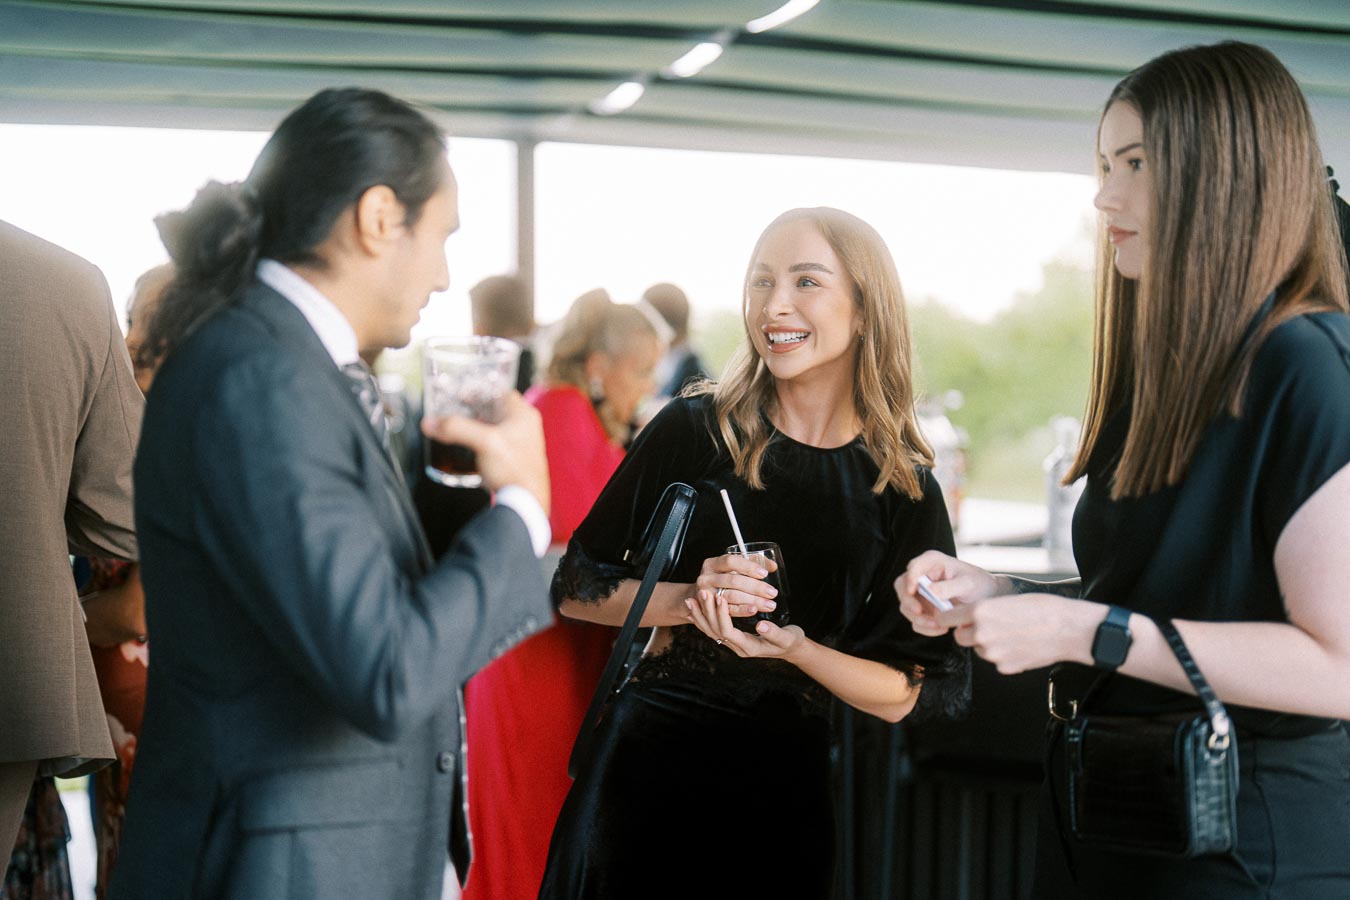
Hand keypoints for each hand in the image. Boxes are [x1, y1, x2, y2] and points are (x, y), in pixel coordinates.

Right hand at [422, 393, 549, 513]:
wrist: (526, 502)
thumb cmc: (514, 469)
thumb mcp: (483, 443)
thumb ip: (456, 429)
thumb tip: (430, 422)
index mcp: (524, 415)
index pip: (501, 392)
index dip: (481, 392)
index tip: (463, 396)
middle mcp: (526, 427)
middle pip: (497, 410)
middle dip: (477, 411)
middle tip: (459, 412)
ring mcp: (523, 444)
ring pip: (497, 428)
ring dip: (480, 427)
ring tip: (462, 429)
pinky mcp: (517, 460)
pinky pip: (498, 445)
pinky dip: (484, 443)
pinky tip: (472, 450)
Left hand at [684, 590, 804, 660]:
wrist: (791, 648)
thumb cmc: (790, 641)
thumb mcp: (787, 638)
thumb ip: (774, 633)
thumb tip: (761, 625)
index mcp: (749, 647)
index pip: (728, 632)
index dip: (722, 615)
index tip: (720, 597)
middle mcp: (737, 647)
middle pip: (714, 631)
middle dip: (707, 611)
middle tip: (702, 591)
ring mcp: (733, 643)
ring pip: (710, 630)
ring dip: (700, 614)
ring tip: (691, 598)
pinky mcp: (732, 636)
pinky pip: (713, 628)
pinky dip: (702, 618)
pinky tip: (695, 607)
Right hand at [693, 552, 778, 619]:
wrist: (701, 597)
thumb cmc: (722, 579)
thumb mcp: (732, 568)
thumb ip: (752, 563)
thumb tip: (772, 566)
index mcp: (712, 563)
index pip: (730, 561)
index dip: (748, 566)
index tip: (764, 573)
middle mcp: (706, 577)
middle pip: (733, 580)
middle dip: (756, 587)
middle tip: (772, 592)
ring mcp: (707, 594)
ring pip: (732, 596)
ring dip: (753, 601)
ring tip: (769, 604)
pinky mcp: (710, 609)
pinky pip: (728, 610)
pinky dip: (742, 610)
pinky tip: (754, 610)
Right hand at [895, 550, 1000, 635]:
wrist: (986, 599)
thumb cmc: (979, 584)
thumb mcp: (968, 583)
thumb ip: (950, 587)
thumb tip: (930, 592)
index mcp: (932, 562)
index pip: (913, 567)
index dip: (910, 578)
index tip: (912, 590)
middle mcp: (922, 576)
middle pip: (902, 586)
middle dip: (908, 601)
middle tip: (918, 612)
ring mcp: (920, 594)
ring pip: (906, 606)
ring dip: (919, 618)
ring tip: (939, 625)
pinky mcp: (923, 609)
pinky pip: (915, 620)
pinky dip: (925, 627)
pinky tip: (941, 629)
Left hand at [935, 594, 1102, 673]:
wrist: (1068, 629)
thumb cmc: (1043, 609)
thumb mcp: (1007, 599)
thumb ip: (984, 611)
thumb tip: (970, 617)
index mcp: (981, 612)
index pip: (947, 618)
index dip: (948, 618)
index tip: (948, 619)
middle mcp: (982, 633)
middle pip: (960, 637)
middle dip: (968, 633)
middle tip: (987, 627)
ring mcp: (993, 653)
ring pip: (979, 650)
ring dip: (987, 644)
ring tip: (1012, 634)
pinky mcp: (1005, 667)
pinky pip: (996, 661)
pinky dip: (1004, 655)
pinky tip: (1020, 645)